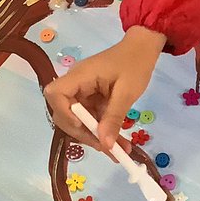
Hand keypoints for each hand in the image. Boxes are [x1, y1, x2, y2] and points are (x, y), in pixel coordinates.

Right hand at [44, 26, 165, 149]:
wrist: (143, 49)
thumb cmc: (135, 63)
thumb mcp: (127, 92)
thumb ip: (114, 117)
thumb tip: (104, 144)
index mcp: (80, 75)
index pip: (56, 94)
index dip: (64, 113)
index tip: (84, 126)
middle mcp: (76, 84)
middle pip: (65, 113)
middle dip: (83, 133)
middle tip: (106, 148)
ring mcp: (82, 91)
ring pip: (79, 120)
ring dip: (96, 137)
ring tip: (119, 151)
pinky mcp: (91, 98)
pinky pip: (90, 118)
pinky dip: (102, 131)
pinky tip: (118, 143)